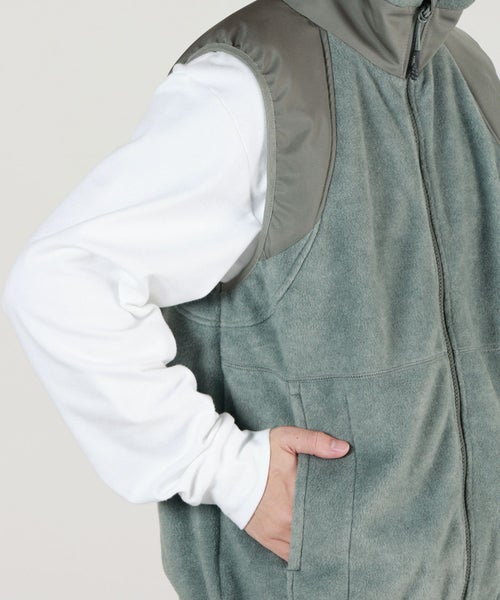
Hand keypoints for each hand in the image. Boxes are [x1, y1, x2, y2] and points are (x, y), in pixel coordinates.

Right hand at [243, 425, 349, 561]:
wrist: (225, 468)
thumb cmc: (257, 452)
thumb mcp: (286, 439)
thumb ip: (315, 442)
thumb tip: (344, 449)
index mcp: (296, 494)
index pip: (330, 508)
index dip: (344, 509)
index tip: (355, 506)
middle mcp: (288, 519)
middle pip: (321, 530)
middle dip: (335, 527)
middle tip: (349, 522)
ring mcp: (277, 533)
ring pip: (307, 546)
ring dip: (320, 542)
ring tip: (334, 535)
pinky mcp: (267, 540)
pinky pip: (291, 555)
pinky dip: (303, 552)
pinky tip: (314, 547)